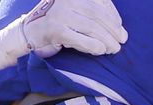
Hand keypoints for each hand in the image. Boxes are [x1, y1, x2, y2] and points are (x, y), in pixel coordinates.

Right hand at [0, 0, 127, 72]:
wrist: (30, 32)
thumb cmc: (57, 23)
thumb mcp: (74, 11)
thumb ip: (91, 13)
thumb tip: (118, 27)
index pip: (99, 0)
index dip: (113, 14)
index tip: (120, 27)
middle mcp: (66, 0)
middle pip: (97, 14)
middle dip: (113, 29)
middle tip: (122, 41)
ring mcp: (60, 14)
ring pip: (91, 27)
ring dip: (106, 40)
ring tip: (114, 49)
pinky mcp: (56, 30)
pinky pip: (80, 39)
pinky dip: (93, 45)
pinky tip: (101, 51)